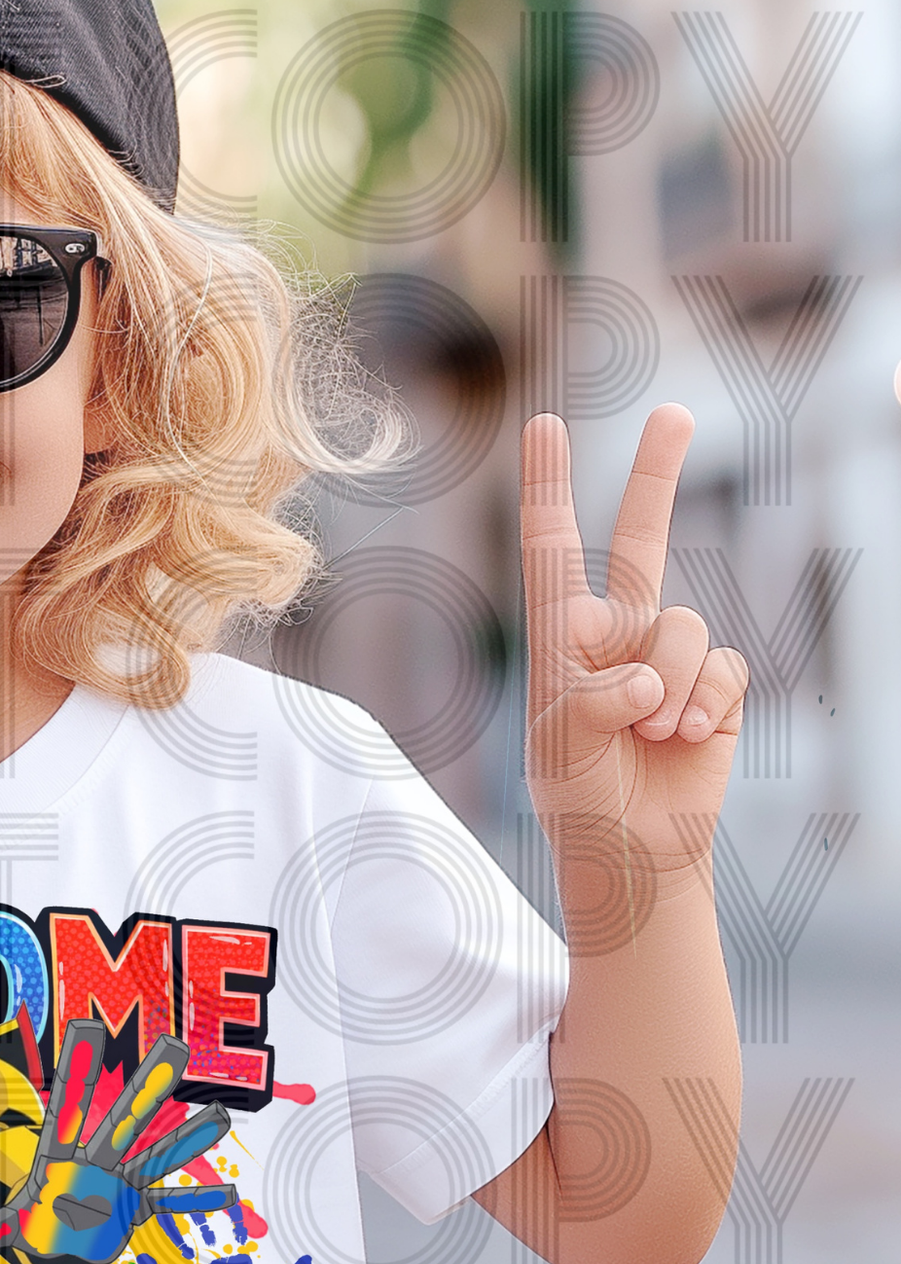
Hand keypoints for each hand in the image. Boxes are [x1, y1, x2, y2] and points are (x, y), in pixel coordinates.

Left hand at [0, 1021, 239, 1263]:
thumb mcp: (4, 1232)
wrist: (55, 1247)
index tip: (88, 1024)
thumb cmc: (31, 1227)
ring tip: (219, 1116)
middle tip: (174, 1044)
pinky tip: (228, 1193)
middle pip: (124, 1117)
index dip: (79, 1068)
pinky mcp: (136, 1208)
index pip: (69, 1104)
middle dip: (148, 1085)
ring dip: (188, 1139)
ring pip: (157, 1152)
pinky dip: (196, 1201)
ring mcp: (120, 1182)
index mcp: (61, 1158)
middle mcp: (97, 1161)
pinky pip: (170, 1202)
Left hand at [521, 409, 748, 885]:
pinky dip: (703, 708)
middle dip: (659, 475)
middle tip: (676, 413)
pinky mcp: (715, 685)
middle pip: (644, 540)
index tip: (541, 425)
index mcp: (562, 641)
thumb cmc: (580, 798)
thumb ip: (592, 702)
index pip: (554, 554)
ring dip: (668, 689)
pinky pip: (722, 671)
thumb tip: (647, 678)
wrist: (633, 850)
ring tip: (648, 735)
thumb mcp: (562, 750)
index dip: (548, 489)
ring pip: (684, 629)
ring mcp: (670, 656)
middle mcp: (619, 635)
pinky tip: (684, 740)